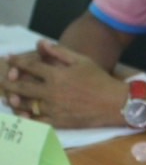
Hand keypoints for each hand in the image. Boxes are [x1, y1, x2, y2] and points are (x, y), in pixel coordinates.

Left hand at [3, 40, 126, 128]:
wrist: (115, 103)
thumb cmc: (99, 79)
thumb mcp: (81, 61)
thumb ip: (59, 52)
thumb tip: (40, 43)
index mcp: (56, 75)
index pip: (29, 66)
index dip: (16, 61)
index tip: (8, 59)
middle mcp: (51, 91)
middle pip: (21, 87)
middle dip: (7, 83)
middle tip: (0, 81)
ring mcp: (53, 108)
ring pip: (26, 104)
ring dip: (14, 100)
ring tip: (7, 98)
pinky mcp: (58, 121)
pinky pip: (36, 121)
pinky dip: (26, 118)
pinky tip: (21, 115)